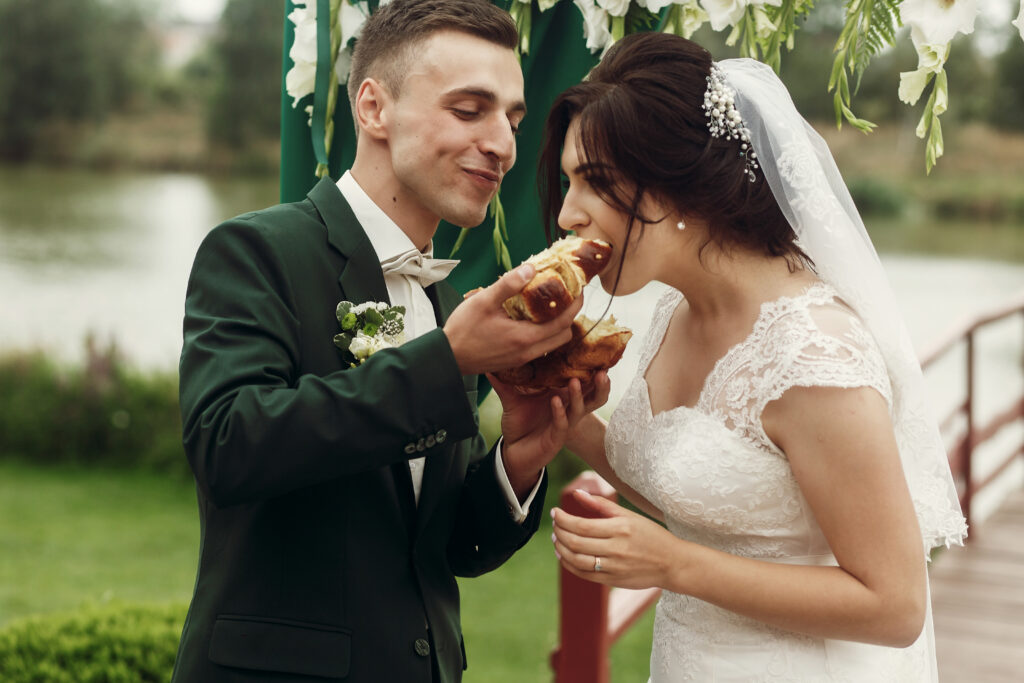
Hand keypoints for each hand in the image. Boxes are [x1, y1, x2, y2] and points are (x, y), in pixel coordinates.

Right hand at [443, 264, 582, 375]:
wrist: (447, 357)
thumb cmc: (463, 329)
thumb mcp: (484, 301)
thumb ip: (508, 284)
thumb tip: (531, 268)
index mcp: (525, 337)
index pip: (563, 322)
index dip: (575, 304)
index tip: (579, 288)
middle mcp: (528, 352)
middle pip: (564, 336)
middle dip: (570, 316)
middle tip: (566, 296)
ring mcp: (522, 359)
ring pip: (553, 344)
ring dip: (558, 326)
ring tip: (550, 306)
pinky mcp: (515, 361)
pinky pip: (540, 348)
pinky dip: (545, 334)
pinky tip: (532, 319)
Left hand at [490, 373, 608, 499]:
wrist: (513, 451)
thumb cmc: (519, 422)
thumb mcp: (512, 399)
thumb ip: (504, 382)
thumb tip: (490, 364)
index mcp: (563, 395)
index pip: (583, 381)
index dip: (593, 370)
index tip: (599, 355)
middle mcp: (568, 408)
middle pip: (591, 396)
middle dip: (599, 384)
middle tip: (602, 370)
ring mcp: (564, 423)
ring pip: (579, 408)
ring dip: (578, 395)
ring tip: (575, 381)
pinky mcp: (557, 438)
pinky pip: (562, 424)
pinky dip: (560, 412)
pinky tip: (556, 401)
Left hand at [551, 488, 680, 589]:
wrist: (672, 563)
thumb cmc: (651, 535)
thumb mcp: (629, 516)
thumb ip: (601, 505)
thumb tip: (576, 494)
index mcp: (620, 529)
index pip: (581, 525)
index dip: (563, 519)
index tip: (555, 512)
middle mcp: (616, 549)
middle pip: (575, 542)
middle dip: (559, 532)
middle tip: (554, 525)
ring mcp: (614, 567)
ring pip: (576, 560)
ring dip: (560, 549)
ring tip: (556, 539)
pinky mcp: (612, 581)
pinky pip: (583, 574)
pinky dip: (569, 564)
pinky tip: (564, 555)